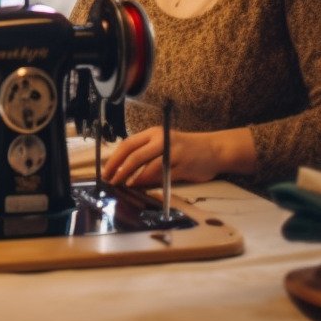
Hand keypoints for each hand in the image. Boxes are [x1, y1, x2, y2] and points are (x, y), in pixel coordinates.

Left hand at [102, 125, 253, 186]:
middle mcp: (163, 141)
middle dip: (120, 169)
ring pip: (148, 167)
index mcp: (154, 133)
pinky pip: (163, 177)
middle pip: (135, 155)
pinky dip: (151, 182)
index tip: (106, 170)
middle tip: (111, 180)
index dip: (115, 158)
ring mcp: (174, 154)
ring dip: (134, 178)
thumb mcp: (163, 144)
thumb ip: (145, 153)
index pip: (128, 144)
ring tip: (124, 185)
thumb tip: (122, 168)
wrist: (214, 149)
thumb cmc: (184, 148)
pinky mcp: (184, 167)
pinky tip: (143, 186)